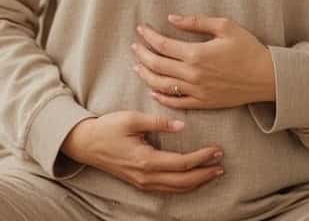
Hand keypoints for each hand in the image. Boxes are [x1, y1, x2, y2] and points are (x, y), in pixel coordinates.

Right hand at [59, 112, 224, 192]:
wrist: (85, 144)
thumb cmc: (108, 128)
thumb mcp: (132, 119)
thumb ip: (158, 122)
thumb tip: (181, 126)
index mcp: (146, 160)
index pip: (182, 163)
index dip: (202, 158)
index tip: (216, 150)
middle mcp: (146, 176)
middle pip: (183, 181)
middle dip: (205, 173)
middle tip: (222, 164)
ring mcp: (143, 182)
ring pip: (177, 189)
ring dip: (198, 182)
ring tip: (214, 172)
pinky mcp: (140, 183)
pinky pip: (168, 189)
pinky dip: (185, 185)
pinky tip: (193, 179)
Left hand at [132, 14, 275, 109]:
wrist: (267, 77)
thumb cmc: (248, 49)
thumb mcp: (225, 27)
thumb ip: (196, 22)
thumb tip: (172, 18)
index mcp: (197, 54)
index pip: (162, 45)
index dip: (148, 36)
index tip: (141, 29)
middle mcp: (193, 75)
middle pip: (157, 65)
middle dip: (142, 54)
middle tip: (134, 46)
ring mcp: (197, 91)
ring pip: (162, 85)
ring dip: (146, 75)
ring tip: (138, 66)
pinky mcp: (203, 103)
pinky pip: (176, 103)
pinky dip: (161, 97)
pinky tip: (153, 90)